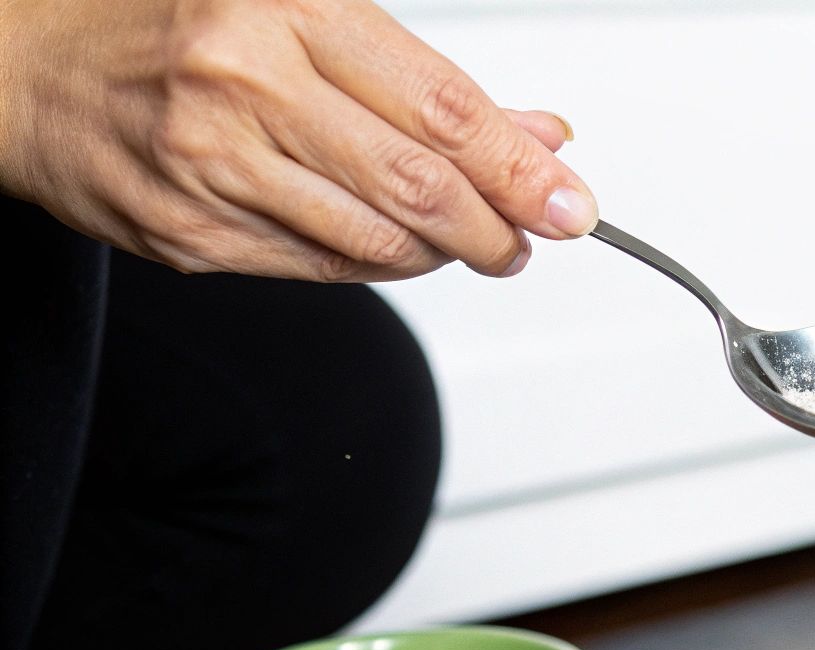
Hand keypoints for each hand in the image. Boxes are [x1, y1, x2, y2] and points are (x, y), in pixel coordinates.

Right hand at [0, 0, 597, 280]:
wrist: (21, 67)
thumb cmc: (171, 26)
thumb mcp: (302, 12)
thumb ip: (424, 78)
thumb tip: (538, 133)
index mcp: (283, 7)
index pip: (441, 106)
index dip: (520, 166)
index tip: (570, 201)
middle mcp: (243, 82)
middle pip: (419, 184)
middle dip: (497, 227)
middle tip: (526, 238)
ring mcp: (209, 163)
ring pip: (376, 240)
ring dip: (443, 253)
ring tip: (469, 242)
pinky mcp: (186, 232)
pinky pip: (319, 270)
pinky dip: (375, 265)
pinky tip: (392, 246)